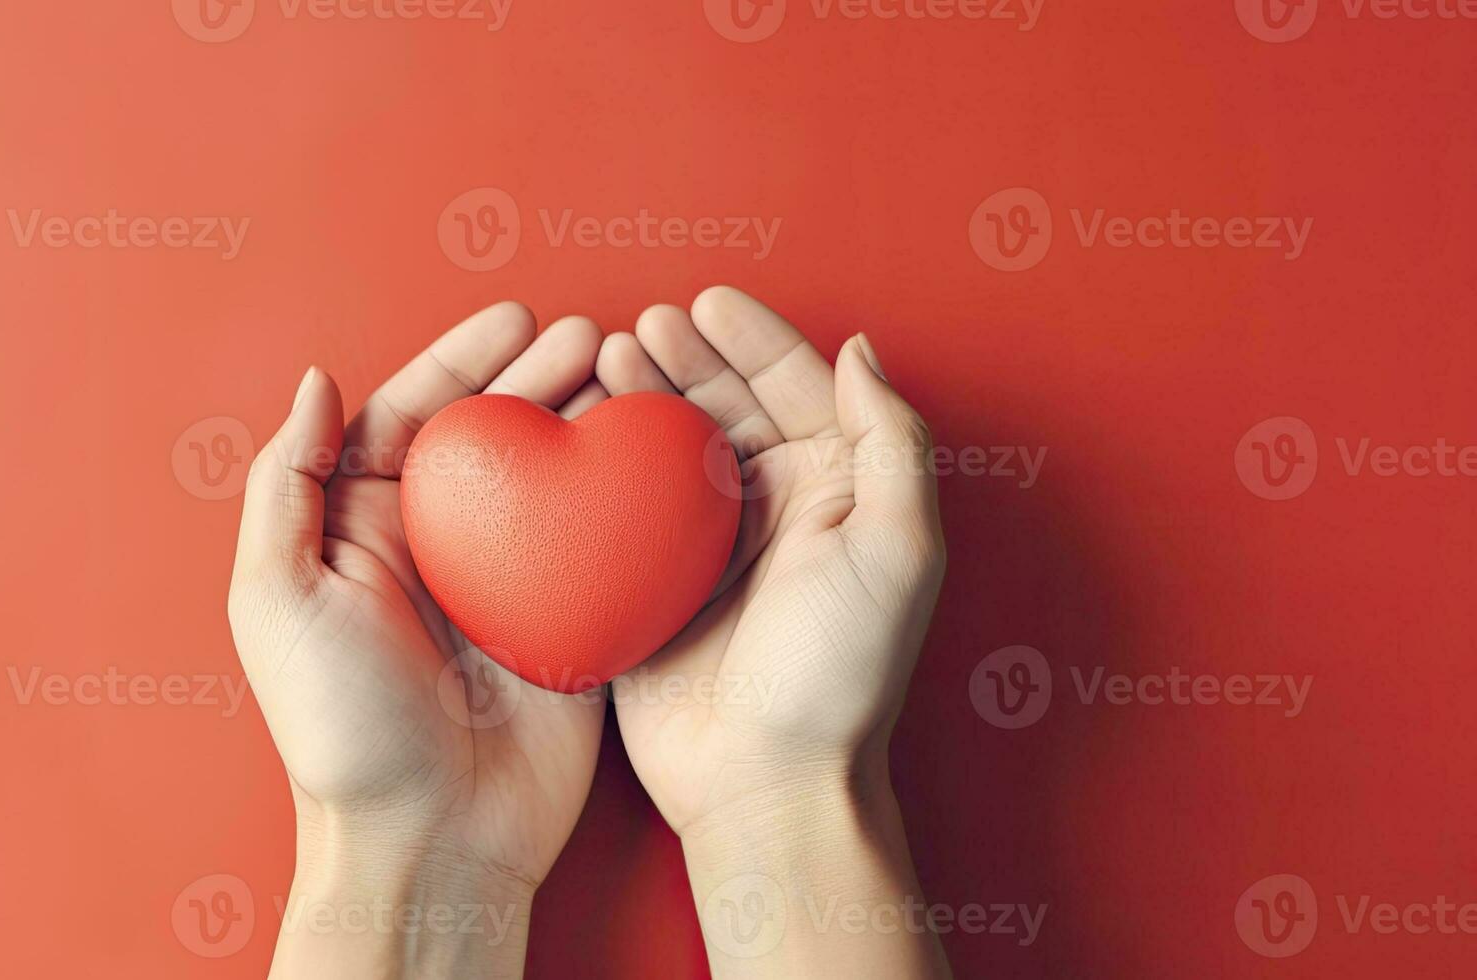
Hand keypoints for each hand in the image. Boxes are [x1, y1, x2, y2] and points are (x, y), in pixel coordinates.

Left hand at [228, 304, 609, 977]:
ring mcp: (512, 584)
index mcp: (367, 529)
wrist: (431, 840)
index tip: (517, 319)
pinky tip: (655, 456)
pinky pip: (604, 545)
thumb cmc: (342, 728)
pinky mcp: (572, 623)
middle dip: (543, 375)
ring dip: (592, 420)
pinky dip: (630, 497)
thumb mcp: (276, 599)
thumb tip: (315, 383)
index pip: (416, 415)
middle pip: (497, 434)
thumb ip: (287, 486)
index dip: (463, 360)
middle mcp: (442, 546)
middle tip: (596, 334)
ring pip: (556, 477)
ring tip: (630, 373)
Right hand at [595, 287, 950, 977]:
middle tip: (640, 328)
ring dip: (641, 396)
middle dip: (686, 357)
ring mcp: (709, 546)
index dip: (754, 338)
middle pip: (726, 405)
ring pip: (669, 446)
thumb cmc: (841, 672)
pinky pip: (624, 505)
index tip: (707, 301)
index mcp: (836, 492)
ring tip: (605, 358)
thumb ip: (891, 441)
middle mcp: (773, 509)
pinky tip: (577, 429)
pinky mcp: (654, 583)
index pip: (796, 388)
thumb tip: (861, 349)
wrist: (767, 782)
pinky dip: (601, 462)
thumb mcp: (899, 549)